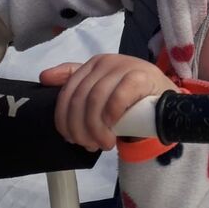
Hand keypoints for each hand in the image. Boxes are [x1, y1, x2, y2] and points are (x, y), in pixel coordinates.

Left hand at [40, 54, 179, 151]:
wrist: (164, 99)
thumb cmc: (130, 96)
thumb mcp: (101, 90)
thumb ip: (74, 83)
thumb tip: (43, 77)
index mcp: (93, 64)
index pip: (68, 93)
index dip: (65, 120)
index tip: (72, 139)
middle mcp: (106, 61)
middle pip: (80, 99)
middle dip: (81, 128)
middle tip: (89, 146)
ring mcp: (124, 66)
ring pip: (96, 100)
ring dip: (96, 129)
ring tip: (104, 144)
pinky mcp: (141, 75)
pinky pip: (118, 97)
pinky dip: (112, 116)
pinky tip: (114, 130)